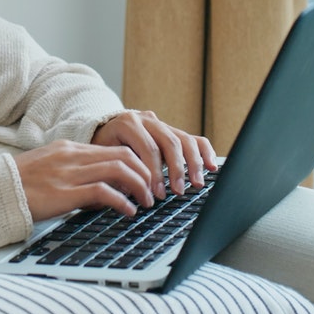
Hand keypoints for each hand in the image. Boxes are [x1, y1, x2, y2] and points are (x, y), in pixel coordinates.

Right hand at [13, 139, 157, 219]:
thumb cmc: (19, 186)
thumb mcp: (50, 172)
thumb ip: (76, 175)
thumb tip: (105, 193)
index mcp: (69, 149)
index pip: (114, 149)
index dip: (137, 164)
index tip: (147, 180)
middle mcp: (72, 157)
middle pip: (123, 156)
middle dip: (145, 174)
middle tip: (153, 191)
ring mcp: (68, 173)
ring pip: (119, 170)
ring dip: (139, 187)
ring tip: (146, 202)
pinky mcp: (64, 193)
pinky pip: (103, 192)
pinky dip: (122, 202)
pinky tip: (128, 212)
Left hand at [89, 110, 218, 198]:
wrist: (102, 131)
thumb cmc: (102, 150)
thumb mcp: (104, 159)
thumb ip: (117, 173)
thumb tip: (133, 194)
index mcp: (127, 123)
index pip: (148, 148)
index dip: (155, 173)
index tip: (157, 194)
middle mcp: (147, 120)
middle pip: (170, 142)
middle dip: (176, 170)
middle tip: (178, 191)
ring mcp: (161, 124)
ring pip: (184, 139)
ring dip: (193, 164)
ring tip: (197, 184)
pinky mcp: (172, 131)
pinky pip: (193, 139)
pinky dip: (204, 152)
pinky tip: (211, 166)